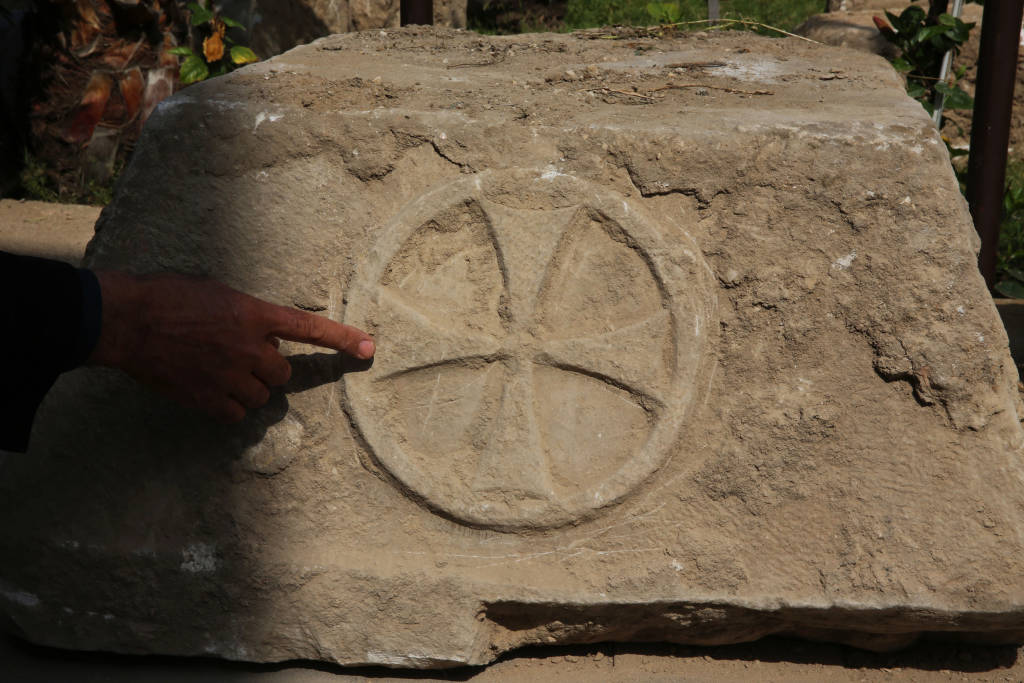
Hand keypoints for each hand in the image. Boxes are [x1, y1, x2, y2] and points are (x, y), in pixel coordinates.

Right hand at [88, 272, 374, 422]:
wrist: (126, 321)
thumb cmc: (167, 296)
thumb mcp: (217, 293)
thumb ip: (248, 315)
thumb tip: (263, 334)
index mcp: (253, 314)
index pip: (309, 327)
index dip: (342, 339)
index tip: (369, 349)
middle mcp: (250, 347)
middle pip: (282, 371)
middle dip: (266, 366)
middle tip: (238, 355)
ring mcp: (230, 375)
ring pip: (261, 395)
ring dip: (248, 386)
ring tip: (217, 370)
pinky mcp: (209, 399)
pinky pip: (236, 413)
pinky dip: (228, 405)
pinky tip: (207, 389)